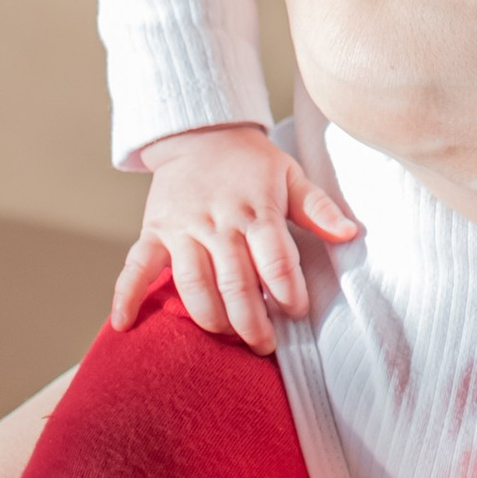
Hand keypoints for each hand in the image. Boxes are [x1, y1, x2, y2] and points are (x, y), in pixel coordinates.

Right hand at [110, 121, 361, 352]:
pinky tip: (125, 324)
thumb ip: (319, 209)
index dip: (288, 291)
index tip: (297, 311)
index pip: (275, 259)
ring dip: (209, 316)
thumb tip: (351, 234)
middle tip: (263, 344)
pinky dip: (127, 294)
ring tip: (226, 336)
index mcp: (257, 209)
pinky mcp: (154, 231)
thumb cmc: (251, 163)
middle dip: (251, 320)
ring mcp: (183, 228)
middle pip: (235, 281)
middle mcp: (218, 221)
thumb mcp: (291, 175)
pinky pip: (136, 265)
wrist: (200, 133)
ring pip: (192, 282)